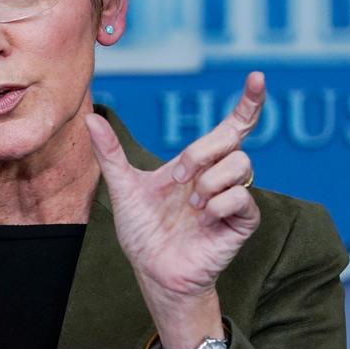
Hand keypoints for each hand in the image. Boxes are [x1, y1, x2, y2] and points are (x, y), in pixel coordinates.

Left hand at [85, 72, 264, 348]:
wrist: (153, 271)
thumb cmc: (143, 232)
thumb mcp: (123, 188)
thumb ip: (110, 153)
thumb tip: (91, 119)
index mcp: (198, 163)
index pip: (232, 126)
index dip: (248, 102)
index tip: (258, 77)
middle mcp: (219, 176)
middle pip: (232, 140)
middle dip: (202, 153)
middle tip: (177, 179)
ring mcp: (233, 198)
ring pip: (241, 165)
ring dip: (209, 182)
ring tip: (191, 205)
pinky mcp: (241, 222)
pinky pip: (242, 198)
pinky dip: (218, 204)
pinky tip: (203, 217)